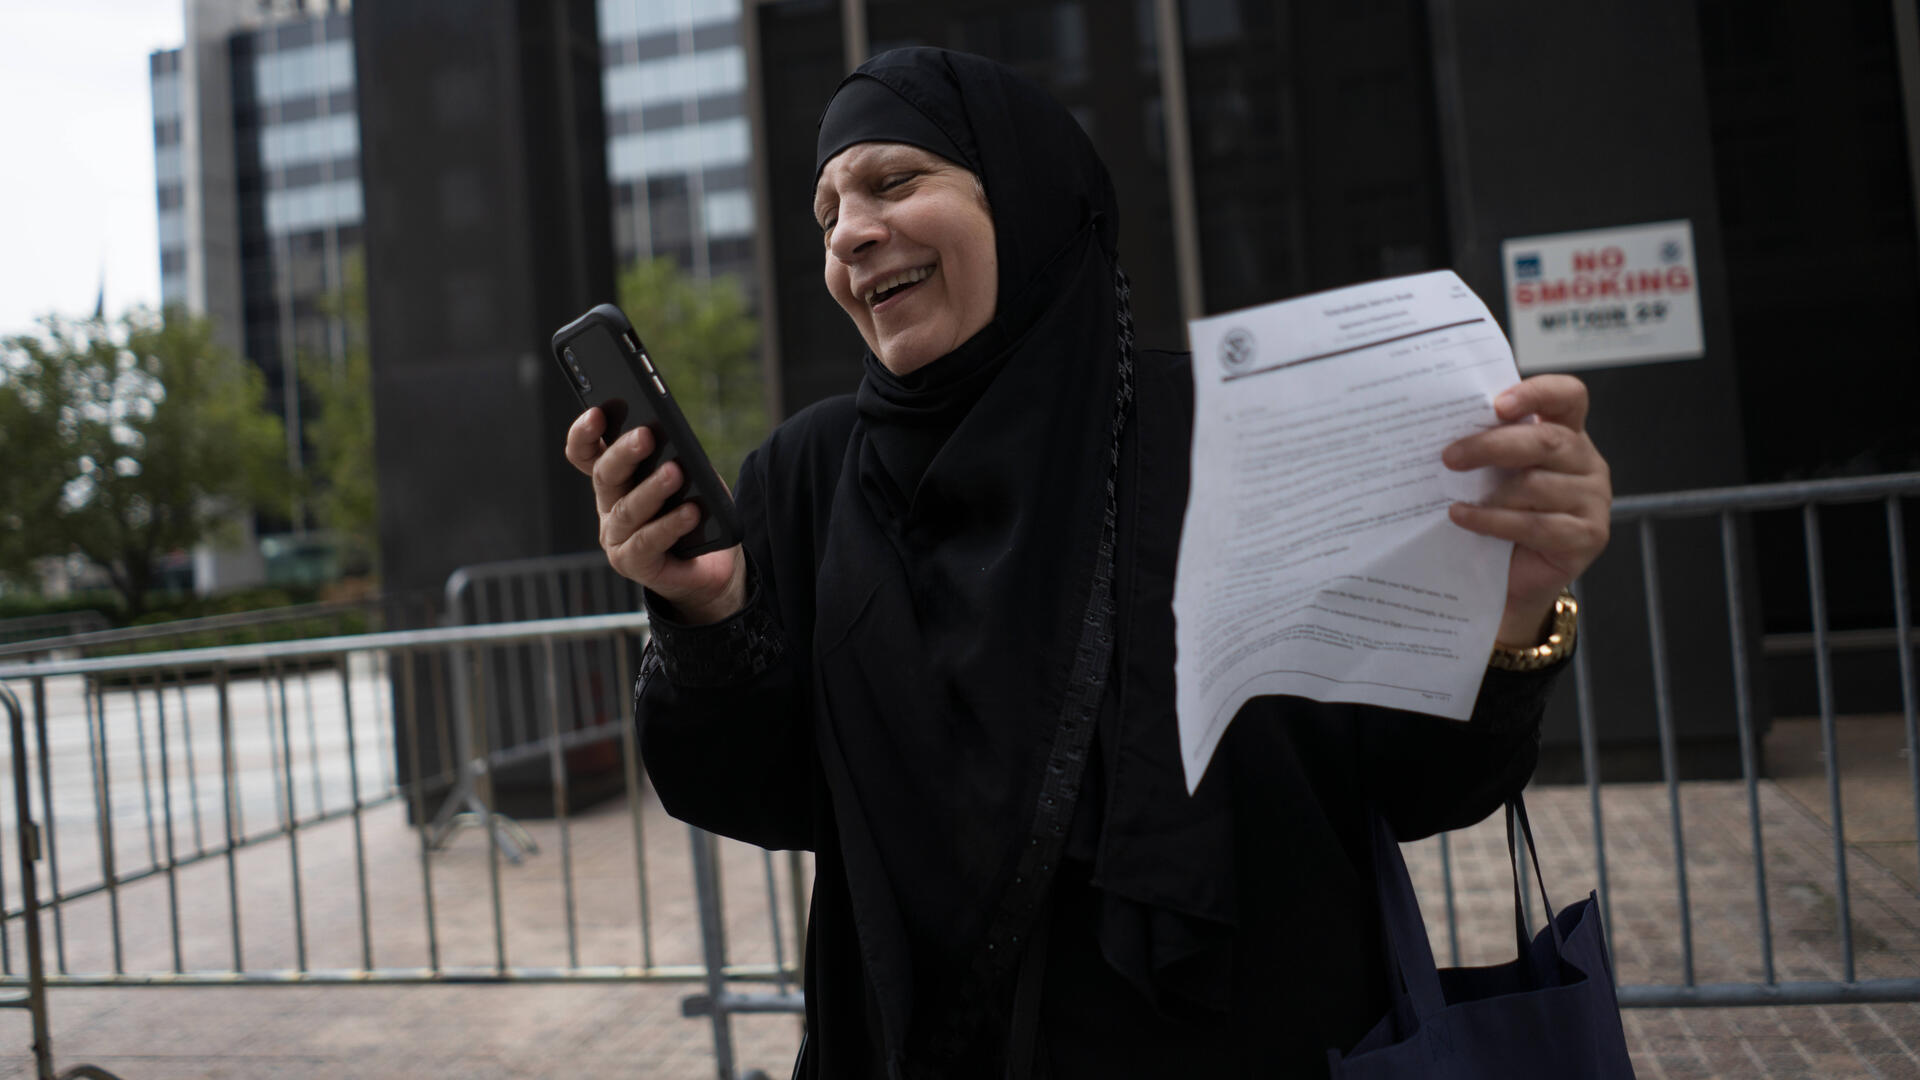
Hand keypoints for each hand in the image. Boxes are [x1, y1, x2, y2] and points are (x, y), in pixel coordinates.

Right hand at [565, 408, 745, 623]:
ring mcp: (617, 537)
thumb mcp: (692, 478)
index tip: (595, 413)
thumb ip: (680, 460)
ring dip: (652, 489)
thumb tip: (679, 446)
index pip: (586, 454)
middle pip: (605, 475)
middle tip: (646, 435)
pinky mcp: (634, 563)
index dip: (584, 434)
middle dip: (623, 452)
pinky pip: (649, 541)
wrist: (713, 565)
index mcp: (615, 480)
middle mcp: (608, 506)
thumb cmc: (698, 512)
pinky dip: (671, 524)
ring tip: (676, 472)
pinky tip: (691, 512)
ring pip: (627, 509)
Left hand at [1442, 375, 1610, 645]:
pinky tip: (1463, 518)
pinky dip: (1492, 521)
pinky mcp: (1588, 536)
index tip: (1498, 404)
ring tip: (1452, 497)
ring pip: (1537, 486)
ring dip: (1489, 493)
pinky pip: (1535, 524)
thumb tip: (1441, 428)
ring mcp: (1594, 500)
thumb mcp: (1494, 473)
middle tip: (1450, 457)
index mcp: (1567, 434)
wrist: (1509, 576)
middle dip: (1492, 446)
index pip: (1568, 396)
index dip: (1537, 393)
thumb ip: (1488, 447)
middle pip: (1547, 440)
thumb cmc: (1499, 514)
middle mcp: (1587, 462)